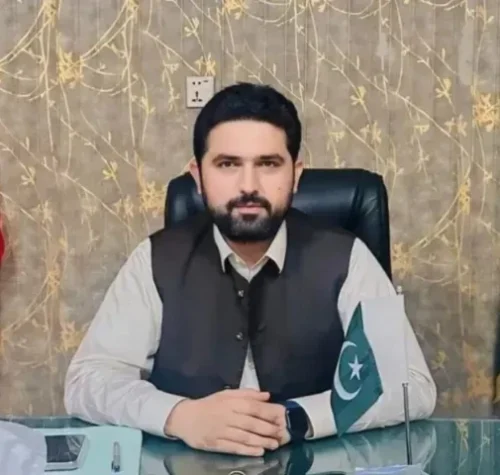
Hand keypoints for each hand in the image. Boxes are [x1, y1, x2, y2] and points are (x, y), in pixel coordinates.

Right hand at [164, 389, 285, 455]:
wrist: (185, 418)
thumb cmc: (209, 405)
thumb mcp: (226, 394)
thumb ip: (247, 394)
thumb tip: (266, 395)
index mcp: (231, 402)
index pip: (253, 407)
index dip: (268, 412)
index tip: (281, 416)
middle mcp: (227, 416)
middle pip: (251, 423)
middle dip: (268, 429)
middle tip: (281, 434)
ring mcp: (221, 431)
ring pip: (245, 437)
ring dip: (261, 441)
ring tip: (274, 445)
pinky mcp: (216, 444)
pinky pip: (234, 448)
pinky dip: (248, 450)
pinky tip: (259, 452)